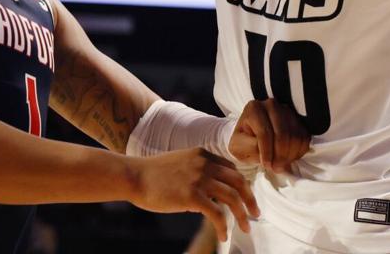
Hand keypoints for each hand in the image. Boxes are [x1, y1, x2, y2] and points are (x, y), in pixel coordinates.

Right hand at [129, 147, 258, 241]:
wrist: (134, 176)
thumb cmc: (153, 174)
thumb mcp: (180, 164)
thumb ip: (197, 173)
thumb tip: (212, 197)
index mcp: (202, 155)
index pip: (232, 169)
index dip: (242, 185)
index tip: (245, 199)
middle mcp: (205, 164)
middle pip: (239, 182)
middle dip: (250, 199)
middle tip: (255, 214)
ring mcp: (199, 179)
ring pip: (233, 198)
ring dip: (242, 215)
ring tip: (245, 228)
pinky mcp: (192, 196)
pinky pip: (217, 213)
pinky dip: (224, 226)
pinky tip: (223, 234)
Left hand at [227, 98, 310, 172]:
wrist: (252, 137)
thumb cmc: (244, 142)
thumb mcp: (237, 146)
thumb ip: (249, 147)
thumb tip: (265, 151)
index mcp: (254, 109)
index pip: (264, 132)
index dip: (267, 151)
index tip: (266, 165)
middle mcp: (272, 106)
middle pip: (282, 134)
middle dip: (280, 156)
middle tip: (276, 168)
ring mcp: (287, 111)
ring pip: (295, 136)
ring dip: (289, 156)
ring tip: (280, 165)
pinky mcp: (298, 120)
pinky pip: (304, 138)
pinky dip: (298, 152)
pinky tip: (288, 158)